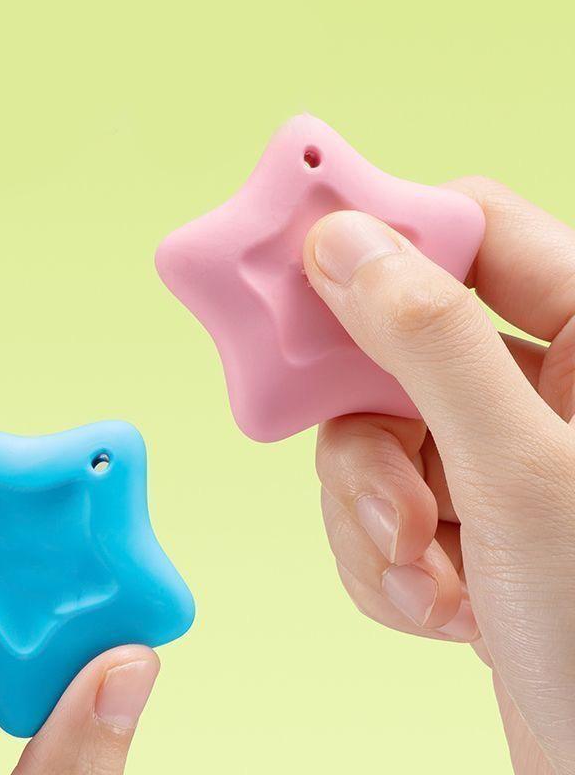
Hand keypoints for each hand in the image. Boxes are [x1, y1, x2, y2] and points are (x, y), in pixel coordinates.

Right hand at [304, 179, 574, 774]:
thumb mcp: (516, 470)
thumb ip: (428, 340)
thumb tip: (344, 243)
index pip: (473, 230)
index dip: (384, 234)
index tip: (297, 257)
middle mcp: (543, 392)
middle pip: (398, 345)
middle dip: (368, 429)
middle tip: (376, 488)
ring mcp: (496, 459)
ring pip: (372, 433)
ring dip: (373, 513)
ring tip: (422, 574)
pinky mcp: (461, 520)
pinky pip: (376, 501)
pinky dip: (383, 560)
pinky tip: (439, 609)